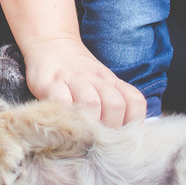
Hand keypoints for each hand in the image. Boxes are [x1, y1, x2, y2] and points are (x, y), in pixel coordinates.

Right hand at [22, 34, 146, 126]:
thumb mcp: (100, 82)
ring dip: (90, 125)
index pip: (134, 101)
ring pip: (92, 104)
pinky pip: (62, 102)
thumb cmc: (78, 71)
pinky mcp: (51, 83)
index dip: (133, 123)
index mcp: (112, 81)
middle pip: (115, 106)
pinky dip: (65, 117)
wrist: (51, 43)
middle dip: (110, 129)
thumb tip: (123, 136)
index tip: (123, 137)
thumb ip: (112, 103)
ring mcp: (74, 80)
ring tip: (84, 137)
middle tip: (100, 141)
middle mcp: (97, 79)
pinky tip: (64, 124)